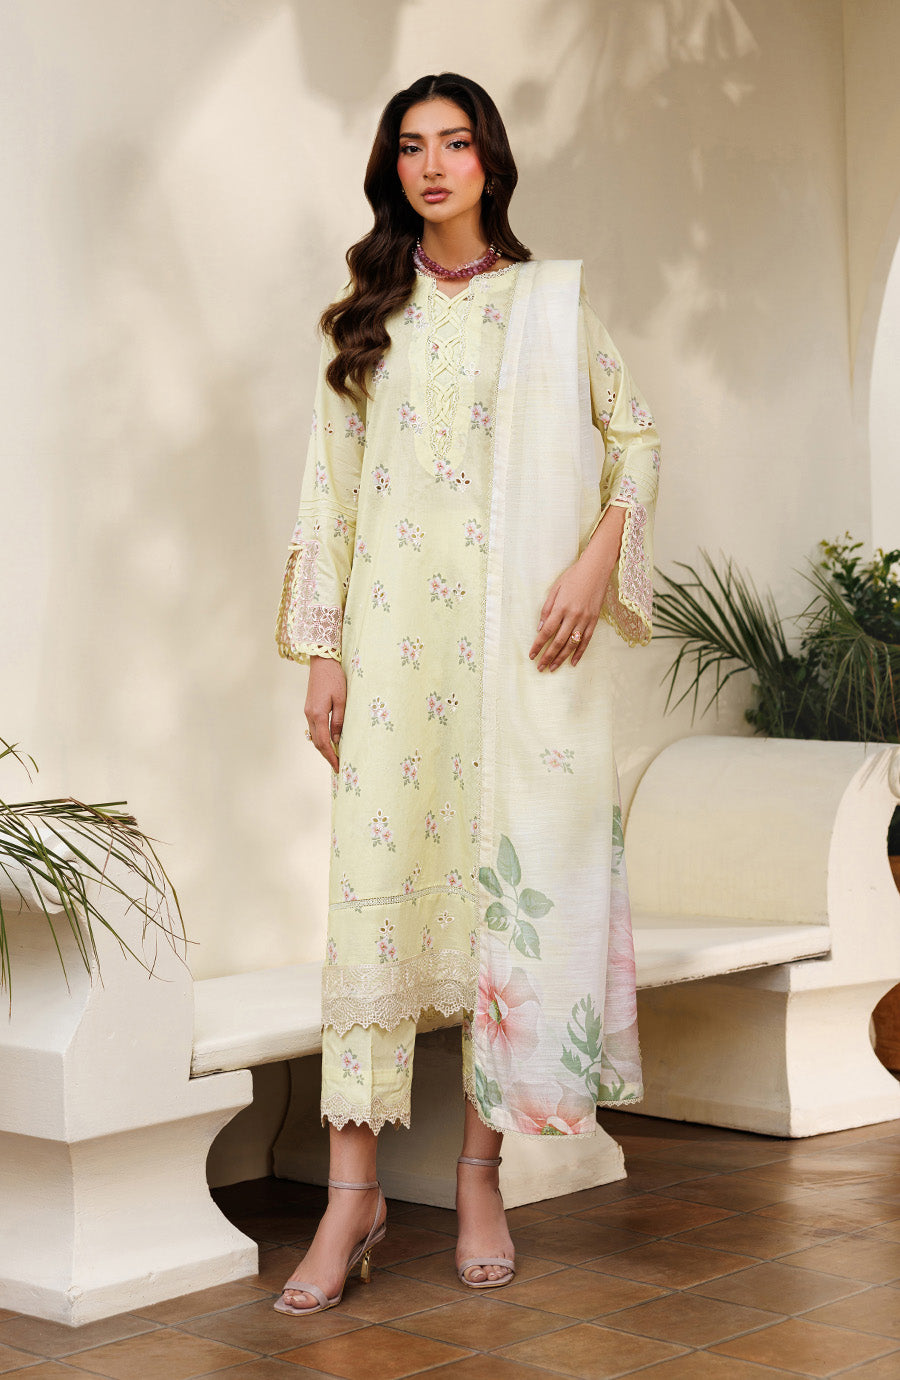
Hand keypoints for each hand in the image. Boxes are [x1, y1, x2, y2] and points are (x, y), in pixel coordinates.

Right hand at [305, 656, 346, 771]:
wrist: (322, 661)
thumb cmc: (335, 678)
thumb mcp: (342, 700)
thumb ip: (339, 721)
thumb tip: (337, 739)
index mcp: (318, 714)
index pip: (324, 742)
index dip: (331, 756)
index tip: (339, 767)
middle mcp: (309, 715)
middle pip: (317, 742)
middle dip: (327, 755)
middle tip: (338, 766)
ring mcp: (307, 711)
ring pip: (314, 736)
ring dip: (323, 748)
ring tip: (335, 756)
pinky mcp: (309, 707)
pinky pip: (314, 728)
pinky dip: (321, 738)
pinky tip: (329, 741)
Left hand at [529, 507, 624, 671]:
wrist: (596, 569)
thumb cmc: (573, 576)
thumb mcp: (555, 589)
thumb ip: (546, 609)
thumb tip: (540, 628)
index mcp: (560, 607)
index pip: (546, 631)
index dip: (538, 645)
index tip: (532, 655)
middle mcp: (573, 615)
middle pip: (558, 641)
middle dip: (548, 656)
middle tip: (540, 667)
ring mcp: (585, 619)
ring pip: (572, 644)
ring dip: (561, 658)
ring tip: (553, 668)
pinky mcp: (594, 620)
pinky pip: (586, 640)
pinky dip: (580, 653)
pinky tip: (573, 662)